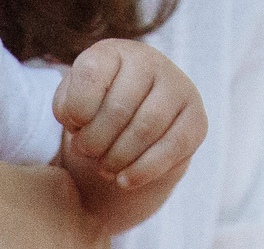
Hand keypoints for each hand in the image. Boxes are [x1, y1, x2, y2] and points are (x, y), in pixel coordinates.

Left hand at [52, 40, 206, 192]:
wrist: (131, 131)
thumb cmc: (96, 114)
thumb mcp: (72, 105)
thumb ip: (67, 107)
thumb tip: (82, 123)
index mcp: (113, 52)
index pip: (90, 73)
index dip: (77, 110)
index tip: (75, 127)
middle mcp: (149, 61)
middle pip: (118, 108)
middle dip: (95, 142)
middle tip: (89, 154)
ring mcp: (177, 87)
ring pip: (145, 129)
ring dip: (117, 158)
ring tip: (105, 167)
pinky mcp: (196, 119)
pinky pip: (172, 148)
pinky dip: (142, 170)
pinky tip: (124, 181)